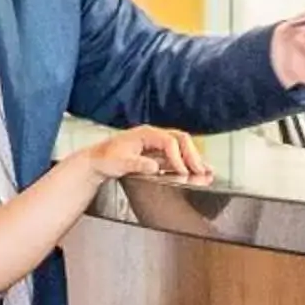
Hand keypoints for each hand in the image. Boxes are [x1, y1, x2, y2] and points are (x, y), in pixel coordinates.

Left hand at [79, 126, 211, 184]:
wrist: (97, 161)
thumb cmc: (106, 158)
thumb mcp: (119, 162)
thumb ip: (137, 164)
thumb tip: (154, 166)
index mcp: (146, 134)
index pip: (169, 141)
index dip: (177, 156)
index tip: (182, 171)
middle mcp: (154, 136)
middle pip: (181, 140)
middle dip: (192, 155)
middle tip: (200, 170)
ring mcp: (157, 144)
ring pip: (182, 147)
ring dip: (193, 158)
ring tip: (206, 171)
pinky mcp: (158, 154)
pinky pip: (178, 156)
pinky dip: (188, 163)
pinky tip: (198, 171)